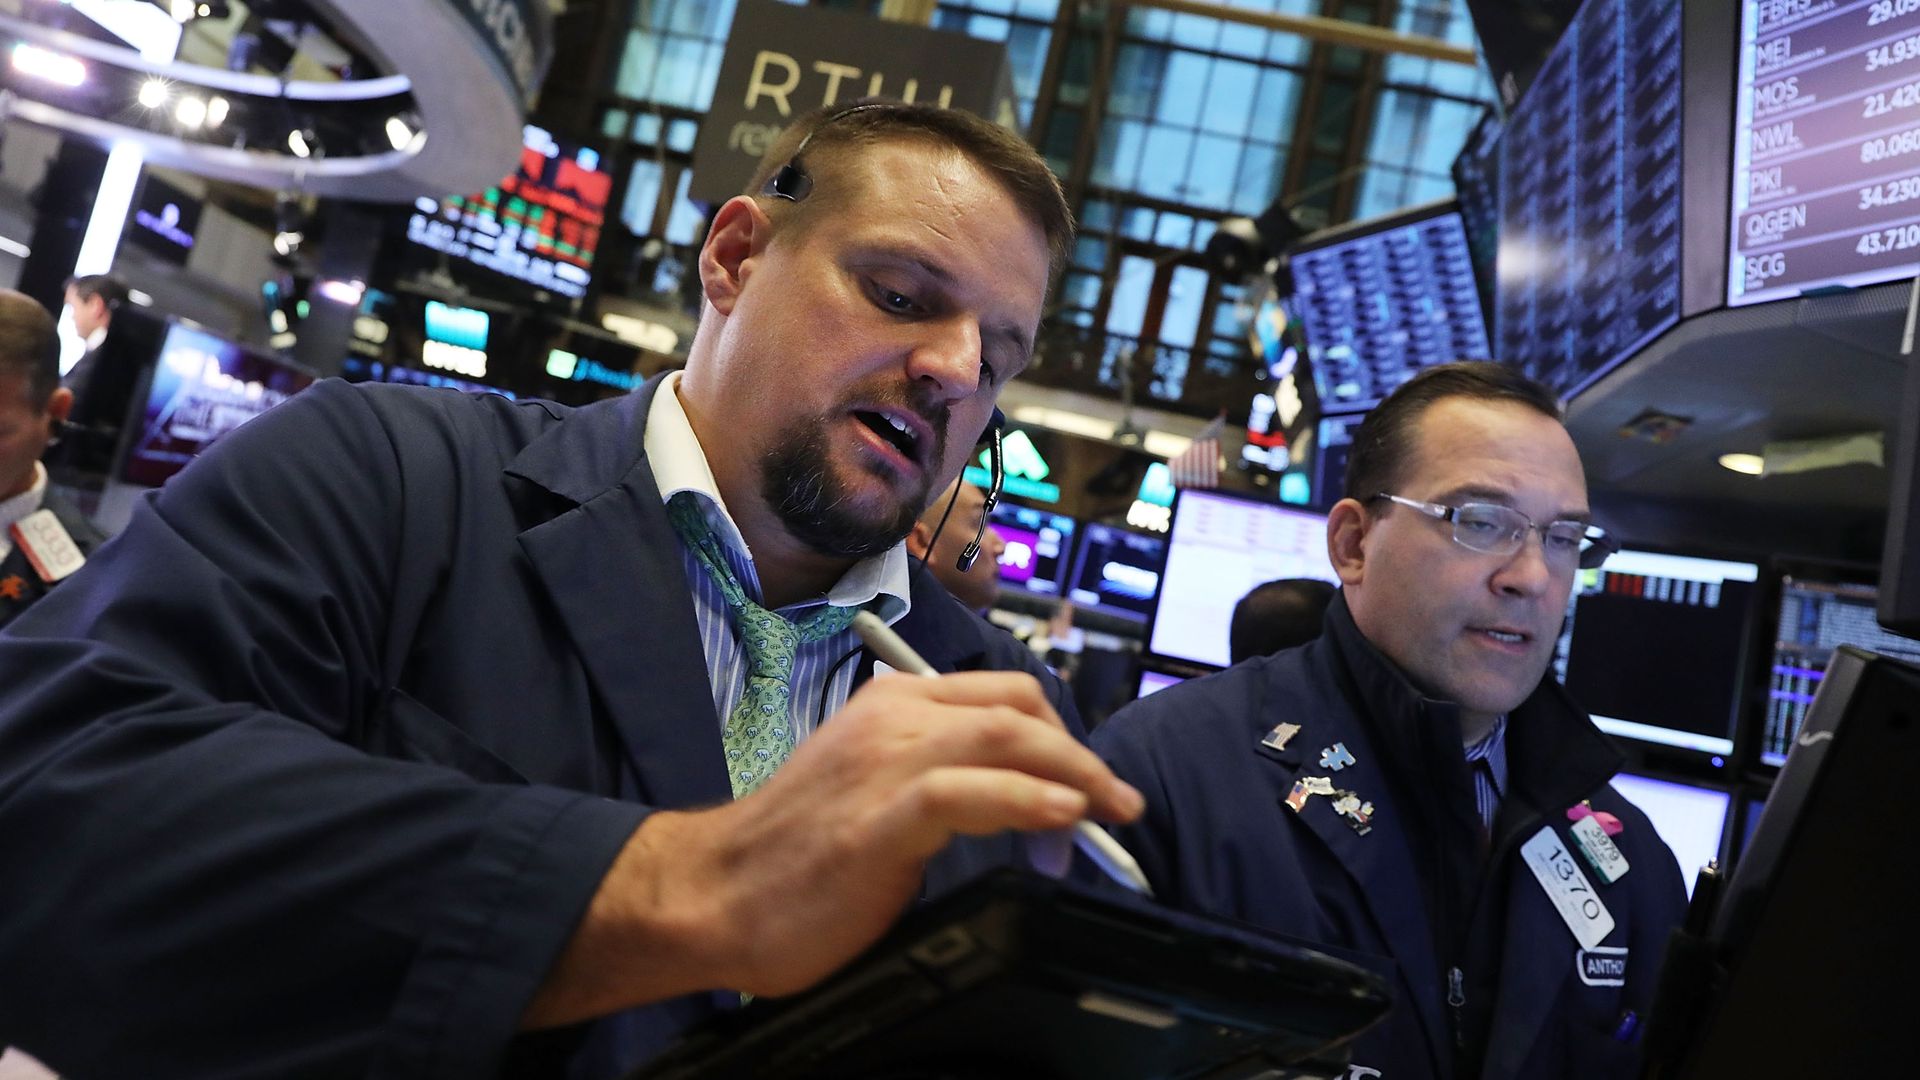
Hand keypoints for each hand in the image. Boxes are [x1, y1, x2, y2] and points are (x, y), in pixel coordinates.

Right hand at [524, 670, 1141, 1024]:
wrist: (710, 894)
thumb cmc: (792, 853)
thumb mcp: (874, 791)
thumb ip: (940, 781)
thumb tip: (1021, 802)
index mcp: (892, 704)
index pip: (1004, 693)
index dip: (1062, 733)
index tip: (1090, 782)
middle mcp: (892, 718)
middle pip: (1020, 707)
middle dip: (1082, 753)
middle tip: (1116, 804)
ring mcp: (885, 763)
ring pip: (1008, 735)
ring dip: (1076, 775)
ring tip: (1108, 814)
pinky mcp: (878, 817)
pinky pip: (971, 790)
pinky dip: (1029, 798)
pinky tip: (1062, 818)